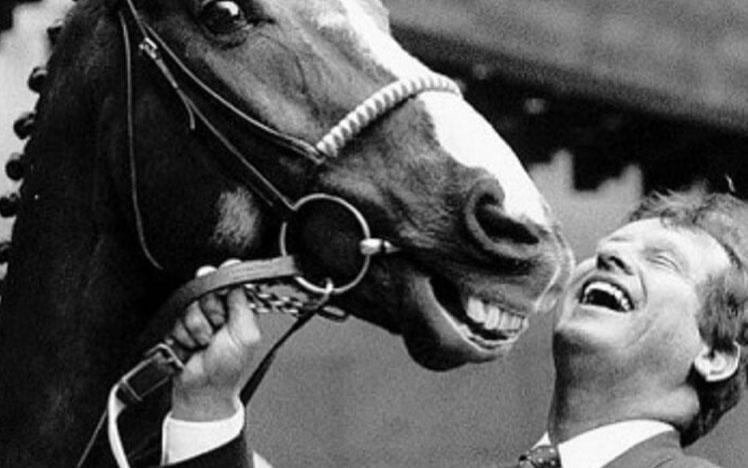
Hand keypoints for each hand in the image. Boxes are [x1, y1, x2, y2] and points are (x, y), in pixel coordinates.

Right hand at [169, 262, 261, 421]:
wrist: (203, 389)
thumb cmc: (228, 367)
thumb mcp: (247, 336)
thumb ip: (243, 306)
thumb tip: (237, 282)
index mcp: (237, 307)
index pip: (228, 280)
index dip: (222, 283)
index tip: (221, 294)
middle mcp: (216, 308)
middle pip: (204, 288)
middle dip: (210, 311)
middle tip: (217, 329)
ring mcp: (195, 316)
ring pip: (188, 304)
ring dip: (196, 327)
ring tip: (204, 342)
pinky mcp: (177, 325)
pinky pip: (174, 317)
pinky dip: (182, 333)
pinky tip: (191, 345)